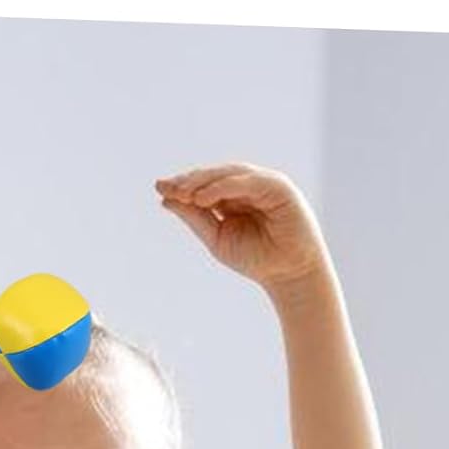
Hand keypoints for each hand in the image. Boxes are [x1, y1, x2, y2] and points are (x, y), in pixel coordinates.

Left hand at [155, 162, 328, 289]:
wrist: (288, 274)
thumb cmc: (256, 258)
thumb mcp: (217, 238)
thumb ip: (195, 218)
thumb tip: (166, 199)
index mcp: (233, 196)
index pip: (205, 185)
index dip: (183, 186)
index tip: (160, 188)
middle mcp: (248, 186)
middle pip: (213, 176)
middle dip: (189, 181)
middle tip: (166, 186)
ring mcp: (264, 184)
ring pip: (228, 174)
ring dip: (203, 182)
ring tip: (181, 191)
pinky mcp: (278, 187)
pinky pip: (247, 181)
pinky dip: (224, 187)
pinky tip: (203, 197)